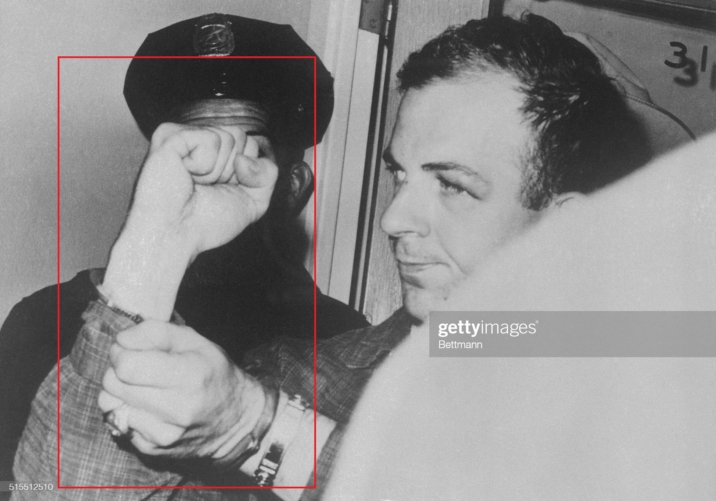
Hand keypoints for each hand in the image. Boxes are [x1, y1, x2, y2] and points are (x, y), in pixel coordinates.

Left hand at [98, 320, 269, 459]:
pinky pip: (118, 421)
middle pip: (114, 384)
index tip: (130, 349)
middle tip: (137, 366)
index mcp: (190, 376)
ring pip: (110, 404)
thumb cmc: (213, 373)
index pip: (127, 366)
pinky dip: (128, 410)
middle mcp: (177, 409)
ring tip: (143, 387)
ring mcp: (164, 434)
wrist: (235, 420)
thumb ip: (155, 332)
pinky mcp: (152, 449)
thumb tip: (120, 341)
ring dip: (120, 391)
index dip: (121, 352)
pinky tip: (149, 407)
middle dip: (117, 369)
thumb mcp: (195, 340)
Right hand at [125, 122, 278, 257]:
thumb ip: (267, 174)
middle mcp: (200, 141)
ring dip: (217, 170)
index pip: (252, 144)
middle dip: (232, 170)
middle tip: (206, 187)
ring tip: (194, 183)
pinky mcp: (170, 134)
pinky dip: (204, 163)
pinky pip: (210, 138)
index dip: (246, 174)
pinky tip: (185, 173)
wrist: (176, 234)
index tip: (221, 190)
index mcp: (217, 153)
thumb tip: (245, 157)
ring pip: (229, 136)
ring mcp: (184, 135)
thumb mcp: (253, 201)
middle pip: (242, 137)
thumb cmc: (206, 222)